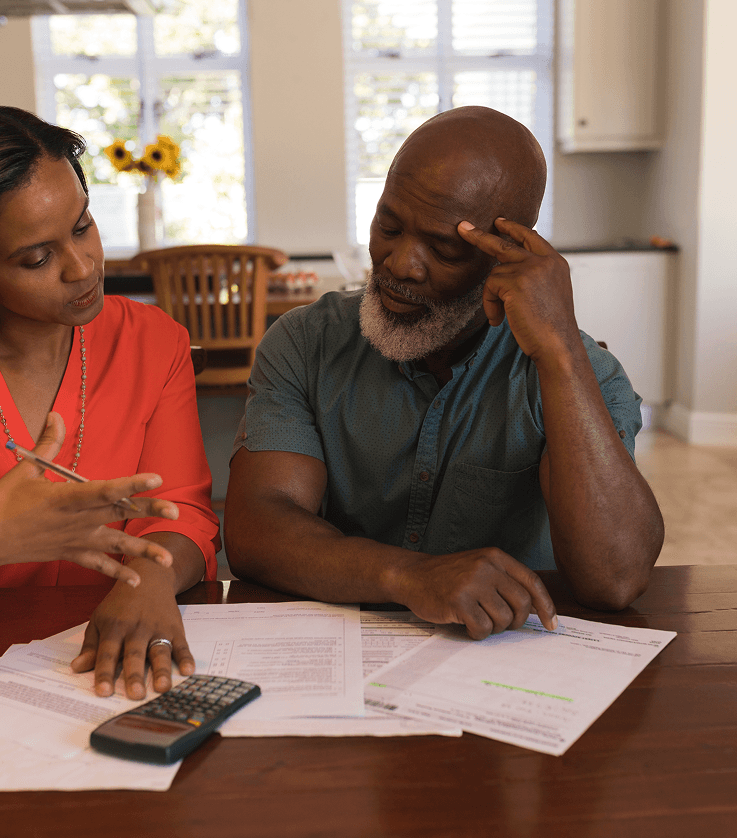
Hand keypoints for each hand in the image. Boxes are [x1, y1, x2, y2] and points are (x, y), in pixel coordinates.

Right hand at [0, 411, 178, 585]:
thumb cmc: (4, 502)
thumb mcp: (26, 469)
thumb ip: (49, 444)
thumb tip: (56, 415)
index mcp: (66, 497)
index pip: (105, 489)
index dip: (132, 484)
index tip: (156, 478)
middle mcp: (77, 519)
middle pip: (119, 513)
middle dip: (148, 512)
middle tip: (176, 512)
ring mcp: (76, 539)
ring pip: (115, 545)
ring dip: (142, 552)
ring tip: (167, 561)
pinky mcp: (70, 554)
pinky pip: (97, 566)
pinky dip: (116, 574)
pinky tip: (136, 582)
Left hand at [70, 563, 194, 698]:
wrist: (149, 576)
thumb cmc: (120, 603)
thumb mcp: (100, 618)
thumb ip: (91, 645)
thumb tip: (77, 668)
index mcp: (115, 627)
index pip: (108, 653)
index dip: (105, 673)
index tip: (103, 692)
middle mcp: (136, 628)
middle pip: (135, 654)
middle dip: (135, 675)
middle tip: (136, 695)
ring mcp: (158, 627)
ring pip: (159, 651)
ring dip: (161, 670)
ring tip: (162, 688)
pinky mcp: (175, 627)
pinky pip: (182, 644)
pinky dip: (186, 657)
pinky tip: (189, 671)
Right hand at [390, 547, 556, 639]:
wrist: (413, 575)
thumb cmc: (449, 576)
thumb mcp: (479, 567)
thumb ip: (504, 581)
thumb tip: (536, 610)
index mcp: (495, 557)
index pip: (532, 582)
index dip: (546, 605)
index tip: (552, 624)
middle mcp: (486, 567)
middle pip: (521, 604)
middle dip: (516, 621)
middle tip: (502, 624)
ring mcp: (471, 583)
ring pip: (503, 619)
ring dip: (494, 628)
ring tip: (479, 620)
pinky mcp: (458, 602)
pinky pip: (482, 628)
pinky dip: (478, 634)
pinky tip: (467, 626)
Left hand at [457, 218, 578, 362]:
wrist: (557, 345)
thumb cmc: (551, 328)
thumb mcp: (549, 294)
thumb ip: (535, 277)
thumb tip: (508, 270)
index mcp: (555, 263)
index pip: (532, 238)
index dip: (514, 229)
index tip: (499, 222)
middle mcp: (544, 261)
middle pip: (506, 243)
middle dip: (480, 236)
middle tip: (463, 228)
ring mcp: (530, 269)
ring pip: (495, 273)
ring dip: (493, 297)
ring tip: (502, 316)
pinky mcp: (516, 281)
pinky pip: (490, 286)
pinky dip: (490, 305)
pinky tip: (500, 319)